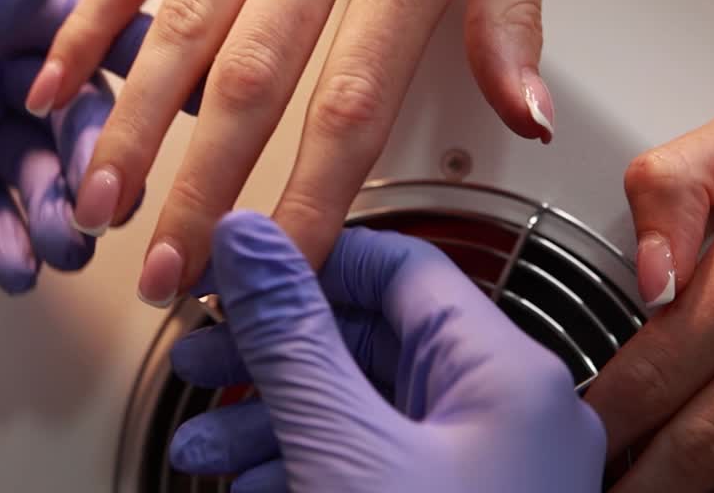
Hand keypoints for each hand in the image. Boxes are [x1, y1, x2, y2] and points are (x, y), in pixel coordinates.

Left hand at [0, 0, 152, 353]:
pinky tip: (11, 269)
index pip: (56, 21)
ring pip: (39, 170)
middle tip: (99, 203)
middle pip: (63, 106)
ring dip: (56, 212)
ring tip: (60, 252)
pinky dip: (11, 243)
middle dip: (87, 156)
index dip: (115, 52)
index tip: (169, 90)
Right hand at [26, 0, 562, 303]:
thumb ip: (512, 12)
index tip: (284, 271)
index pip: (355, 98)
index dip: (313, 198)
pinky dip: (93, 17)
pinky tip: (55, 79)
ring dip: (134, 121)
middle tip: (174, 274)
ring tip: (98, 201)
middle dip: (205, 189)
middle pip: (251, 77)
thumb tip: (523, 116)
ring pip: (181, 20)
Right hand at [167, 212, 604, 491]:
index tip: (239, 269)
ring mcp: (484, 473)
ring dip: (273, 419)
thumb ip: (291, 339)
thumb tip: (249, 243)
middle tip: (204, 350)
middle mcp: (508, 416)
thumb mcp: (344, 446)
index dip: (307, 257)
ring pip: (362, 409)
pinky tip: (248, 479)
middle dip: (270, 352)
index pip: (399, 264)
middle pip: (370, 340)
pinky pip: (371, 462)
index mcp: (508, 375)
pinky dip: (305, 463)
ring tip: (205, 439)